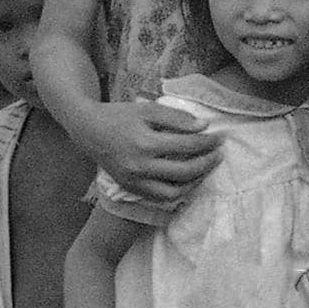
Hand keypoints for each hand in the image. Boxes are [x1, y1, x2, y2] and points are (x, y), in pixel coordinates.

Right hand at [80, 99, 219, 206]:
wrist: (88, 130)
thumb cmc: (119, 116)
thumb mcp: (147, 109)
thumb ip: (176, 118)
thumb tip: (203, 127)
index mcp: (145, 142)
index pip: (186, 145)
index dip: (207, 142)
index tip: (220, 138)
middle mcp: (140, 166)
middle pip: (184, 172)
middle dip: (207, 163)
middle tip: (219, 154)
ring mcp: (134, 181)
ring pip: (174, 192)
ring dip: (195, 182)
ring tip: (206, 168)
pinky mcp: (131, 188)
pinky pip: (160, 197)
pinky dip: (178, 191)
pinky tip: (187, 180)